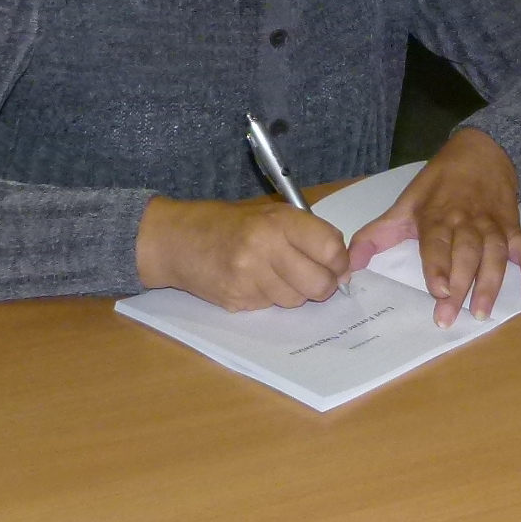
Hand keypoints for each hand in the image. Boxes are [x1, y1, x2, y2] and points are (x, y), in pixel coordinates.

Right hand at [134, 196, 348, 310]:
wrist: (177, 240)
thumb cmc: (228, 223)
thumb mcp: (269, 213)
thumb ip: (307, 234)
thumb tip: (343, 266)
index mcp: (278, 221)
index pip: (329, 248)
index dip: (339, 261)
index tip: (337, 264)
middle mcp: (265, 248)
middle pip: (319, 283)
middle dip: (324, 285)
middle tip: (316, 278)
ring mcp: (249, 277)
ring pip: (297, 300)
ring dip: (295, 293)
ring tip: (276, 274)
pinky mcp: (237, 300)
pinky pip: (272, 307)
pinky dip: (270, 298)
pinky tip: (255, 282)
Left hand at [349, 127, 520, 324]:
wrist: (481, 151)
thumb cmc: (438, 184)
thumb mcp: (405, 204)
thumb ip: (377, 234)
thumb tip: (349, 263)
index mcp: (437, 217)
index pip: (437, 243)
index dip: (437, 265)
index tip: (436, 290)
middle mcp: (467, 221)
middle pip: (466, 254)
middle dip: (460, 285)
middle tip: (452, 316)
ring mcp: (493, 225)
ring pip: (496, 254)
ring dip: (492, 284)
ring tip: (484, 312)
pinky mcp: (513, 227)